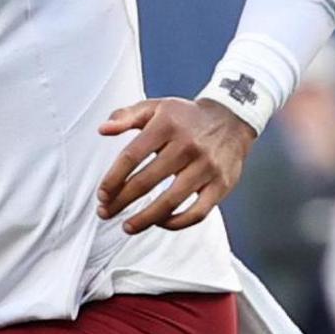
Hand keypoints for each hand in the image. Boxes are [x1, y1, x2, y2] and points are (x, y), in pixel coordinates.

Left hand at [96, 97, 253, 232]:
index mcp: (167, 125)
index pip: (132, 156)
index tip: (102, 194)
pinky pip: (197, 213)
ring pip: (170, 201)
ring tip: (127, 226)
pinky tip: (160, 223)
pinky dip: (176, 223)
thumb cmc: (186, 117)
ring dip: (145, 219)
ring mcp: (206, 167)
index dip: (113, 178)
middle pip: (147, 181)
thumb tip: (103, 130)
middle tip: (105, 212)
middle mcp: (187, 146)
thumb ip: (126, 116)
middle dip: (121, 201)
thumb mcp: (156, 107)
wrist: (232, 119)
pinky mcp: (221, 185)